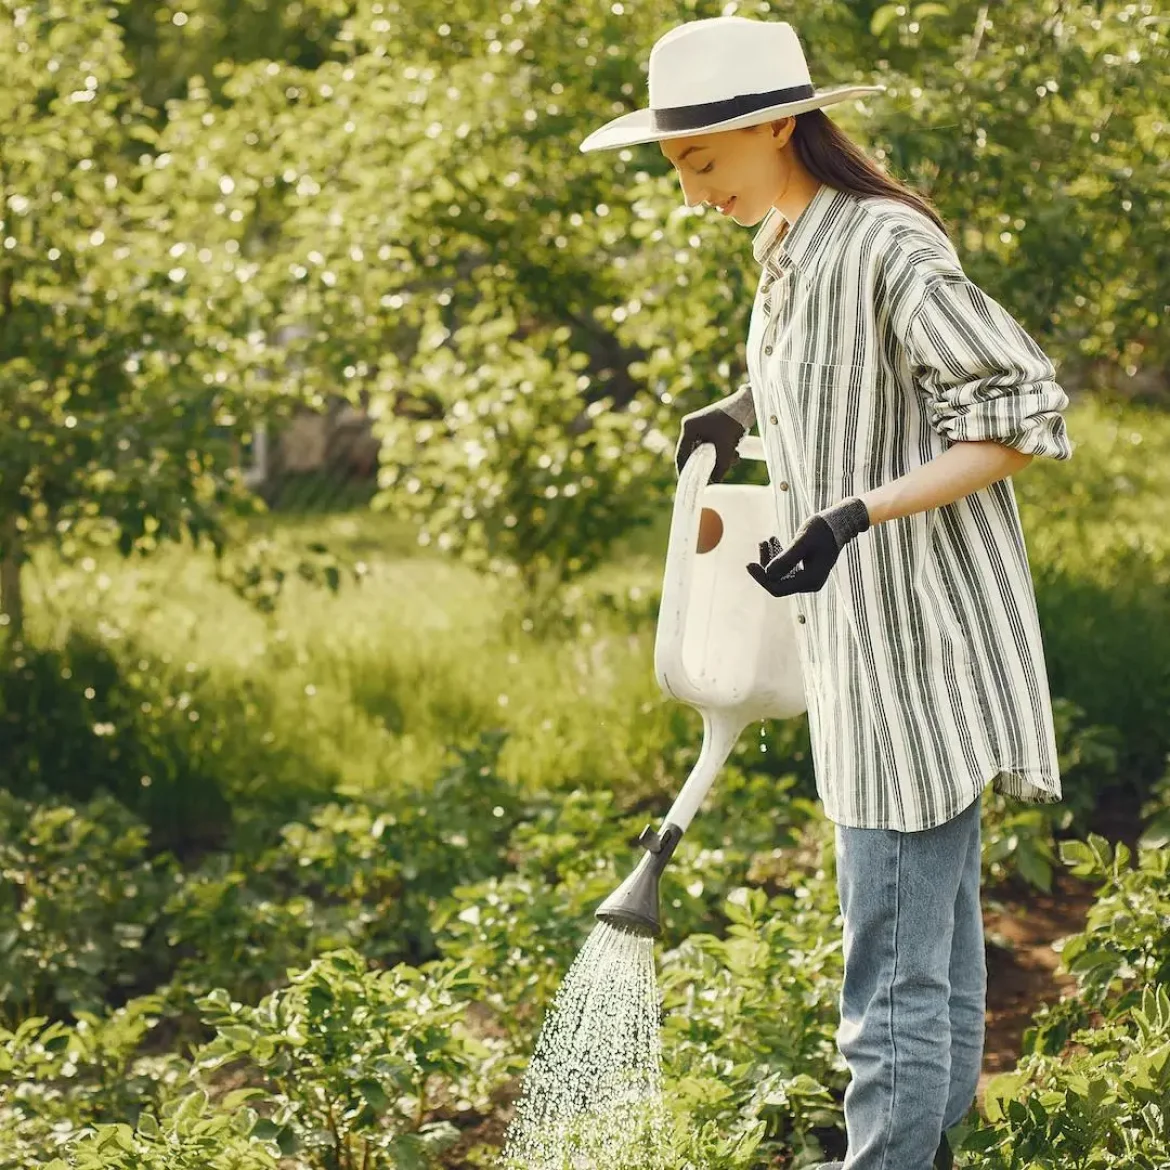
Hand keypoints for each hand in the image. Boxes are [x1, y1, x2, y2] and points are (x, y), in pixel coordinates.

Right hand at [675, 404, 745, 483]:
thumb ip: (719, 470)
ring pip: (706, 449)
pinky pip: (713, 443)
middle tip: (712, 478)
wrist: (750, 404)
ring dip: (719, 458)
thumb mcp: (726, 451)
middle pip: (694, 453)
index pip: (682, 455)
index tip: (690, 484)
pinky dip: (722, 451)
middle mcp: (693, 425)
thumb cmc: (734, 423)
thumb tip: (714, 483)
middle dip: (706, 465)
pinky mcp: (713, 425)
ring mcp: (702, 424)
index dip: (685, 471)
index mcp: (689, 427)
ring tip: (734, 459)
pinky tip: (735, 453)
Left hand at [747, 498, 870, 596]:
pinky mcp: (806, 571)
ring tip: (767, 540)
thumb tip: (768, 573)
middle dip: (766, 564)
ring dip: (771, 558)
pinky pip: (786, 568)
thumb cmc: (823, 529)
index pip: (778, 588)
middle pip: (777, 582)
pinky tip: (774, 541)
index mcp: (811, 580)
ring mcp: (808, 578)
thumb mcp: (803, 541)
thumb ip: (787, 558)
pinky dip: (778, 556)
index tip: (748, 564)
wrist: (839, 522)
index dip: (761, 578)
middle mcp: (810, 583)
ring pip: (780, 575)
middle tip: (762, 542)